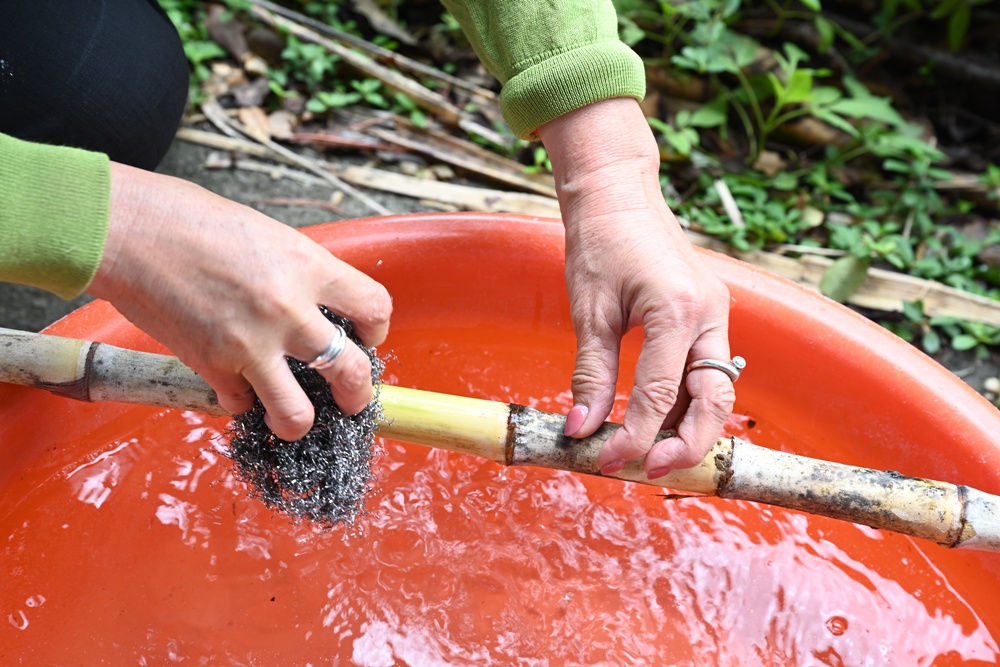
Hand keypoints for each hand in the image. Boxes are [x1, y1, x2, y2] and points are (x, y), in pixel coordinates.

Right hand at [88, 162, 391, 439]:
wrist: (131, 231)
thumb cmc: (194, 221)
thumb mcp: (269, 236)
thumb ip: (302, 274)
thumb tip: (321, 307)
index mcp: (309, 267)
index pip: (375, 307)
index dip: (377, 328)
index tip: (365, 335)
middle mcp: (288, 310)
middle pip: (352, 371)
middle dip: (358, 394)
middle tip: (352, 397)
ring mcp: (250, 345)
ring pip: (297, 414)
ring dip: (301, 421)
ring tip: (296, 416)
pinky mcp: (211, 367)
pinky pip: (240, 404)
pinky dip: (241, 402)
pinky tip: (236, 387)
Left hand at [538, 98, 733, 476]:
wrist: (620, 197)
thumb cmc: (599, 245)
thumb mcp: (589, 312)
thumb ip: (591, 374)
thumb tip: (580, 430)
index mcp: (677, 308)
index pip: (659, 392)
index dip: (633, 434)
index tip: (606, 461)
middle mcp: (710, 313)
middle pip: (714, 400)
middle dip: (685, 445)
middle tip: (647, 472)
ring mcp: (717, 314)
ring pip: (716, 390)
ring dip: (689, 428)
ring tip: (651, 456)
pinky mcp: (711, 316)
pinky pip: (707, 371)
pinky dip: (686, 401)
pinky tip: (659, 422)